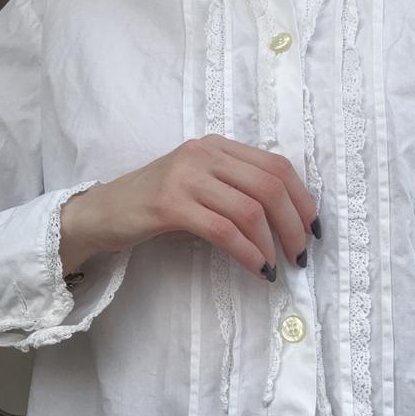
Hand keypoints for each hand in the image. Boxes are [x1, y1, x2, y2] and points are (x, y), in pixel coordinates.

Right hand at [59, 134, 321, 280]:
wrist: (101, 213)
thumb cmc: (155, 204)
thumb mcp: (200, 184)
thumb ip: (236, 188)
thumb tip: (288, 220)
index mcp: (217, 145)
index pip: (277, 165)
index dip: (303, 199)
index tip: (313, 230)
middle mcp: (204, 153)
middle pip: (270, 186)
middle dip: (294, 225)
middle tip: (301, 255)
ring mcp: (186, 176)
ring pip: (250, 209)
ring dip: (274, 243)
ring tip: (280, 267)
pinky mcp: (169, 204)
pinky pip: (223, 230)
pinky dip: (248, 252)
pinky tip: (258, 269)